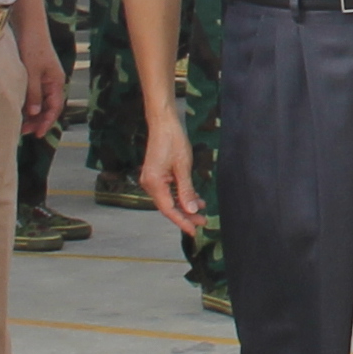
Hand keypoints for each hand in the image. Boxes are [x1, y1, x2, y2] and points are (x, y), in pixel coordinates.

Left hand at [20, 21, 66, 138]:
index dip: (46, 122)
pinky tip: (18, 107)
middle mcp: (52, 81)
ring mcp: (44, 77)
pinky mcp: (35, 73)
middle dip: (37, 120)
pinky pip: (34, 93)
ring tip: (19, 123)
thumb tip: (34, 114)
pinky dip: (28, 102)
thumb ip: (33, 93)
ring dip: (31, 113)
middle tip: (24, 131)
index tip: (37, 134)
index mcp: (56, 81)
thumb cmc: (32, 46)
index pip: (54, 108)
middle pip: (48, 106)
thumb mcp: (31, 72)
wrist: (28, 25)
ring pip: (40, 101)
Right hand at [138, 114, 200, 239]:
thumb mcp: (183, 167)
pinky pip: (168, 190)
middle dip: (186, 214)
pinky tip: (194, 197)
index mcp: (154, 183)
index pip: (169, 209)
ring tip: (202, 208)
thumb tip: (192, 210)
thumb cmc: (173, 140)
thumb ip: (187, 191)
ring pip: (169, 199)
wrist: (163, 122)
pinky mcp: (156, 175)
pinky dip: (181, 195)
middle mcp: (149, 183)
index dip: (182, 221)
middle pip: (168, 206)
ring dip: (185, 204)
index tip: (194, 230)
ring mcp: (151, 179)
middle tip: (203, 221)